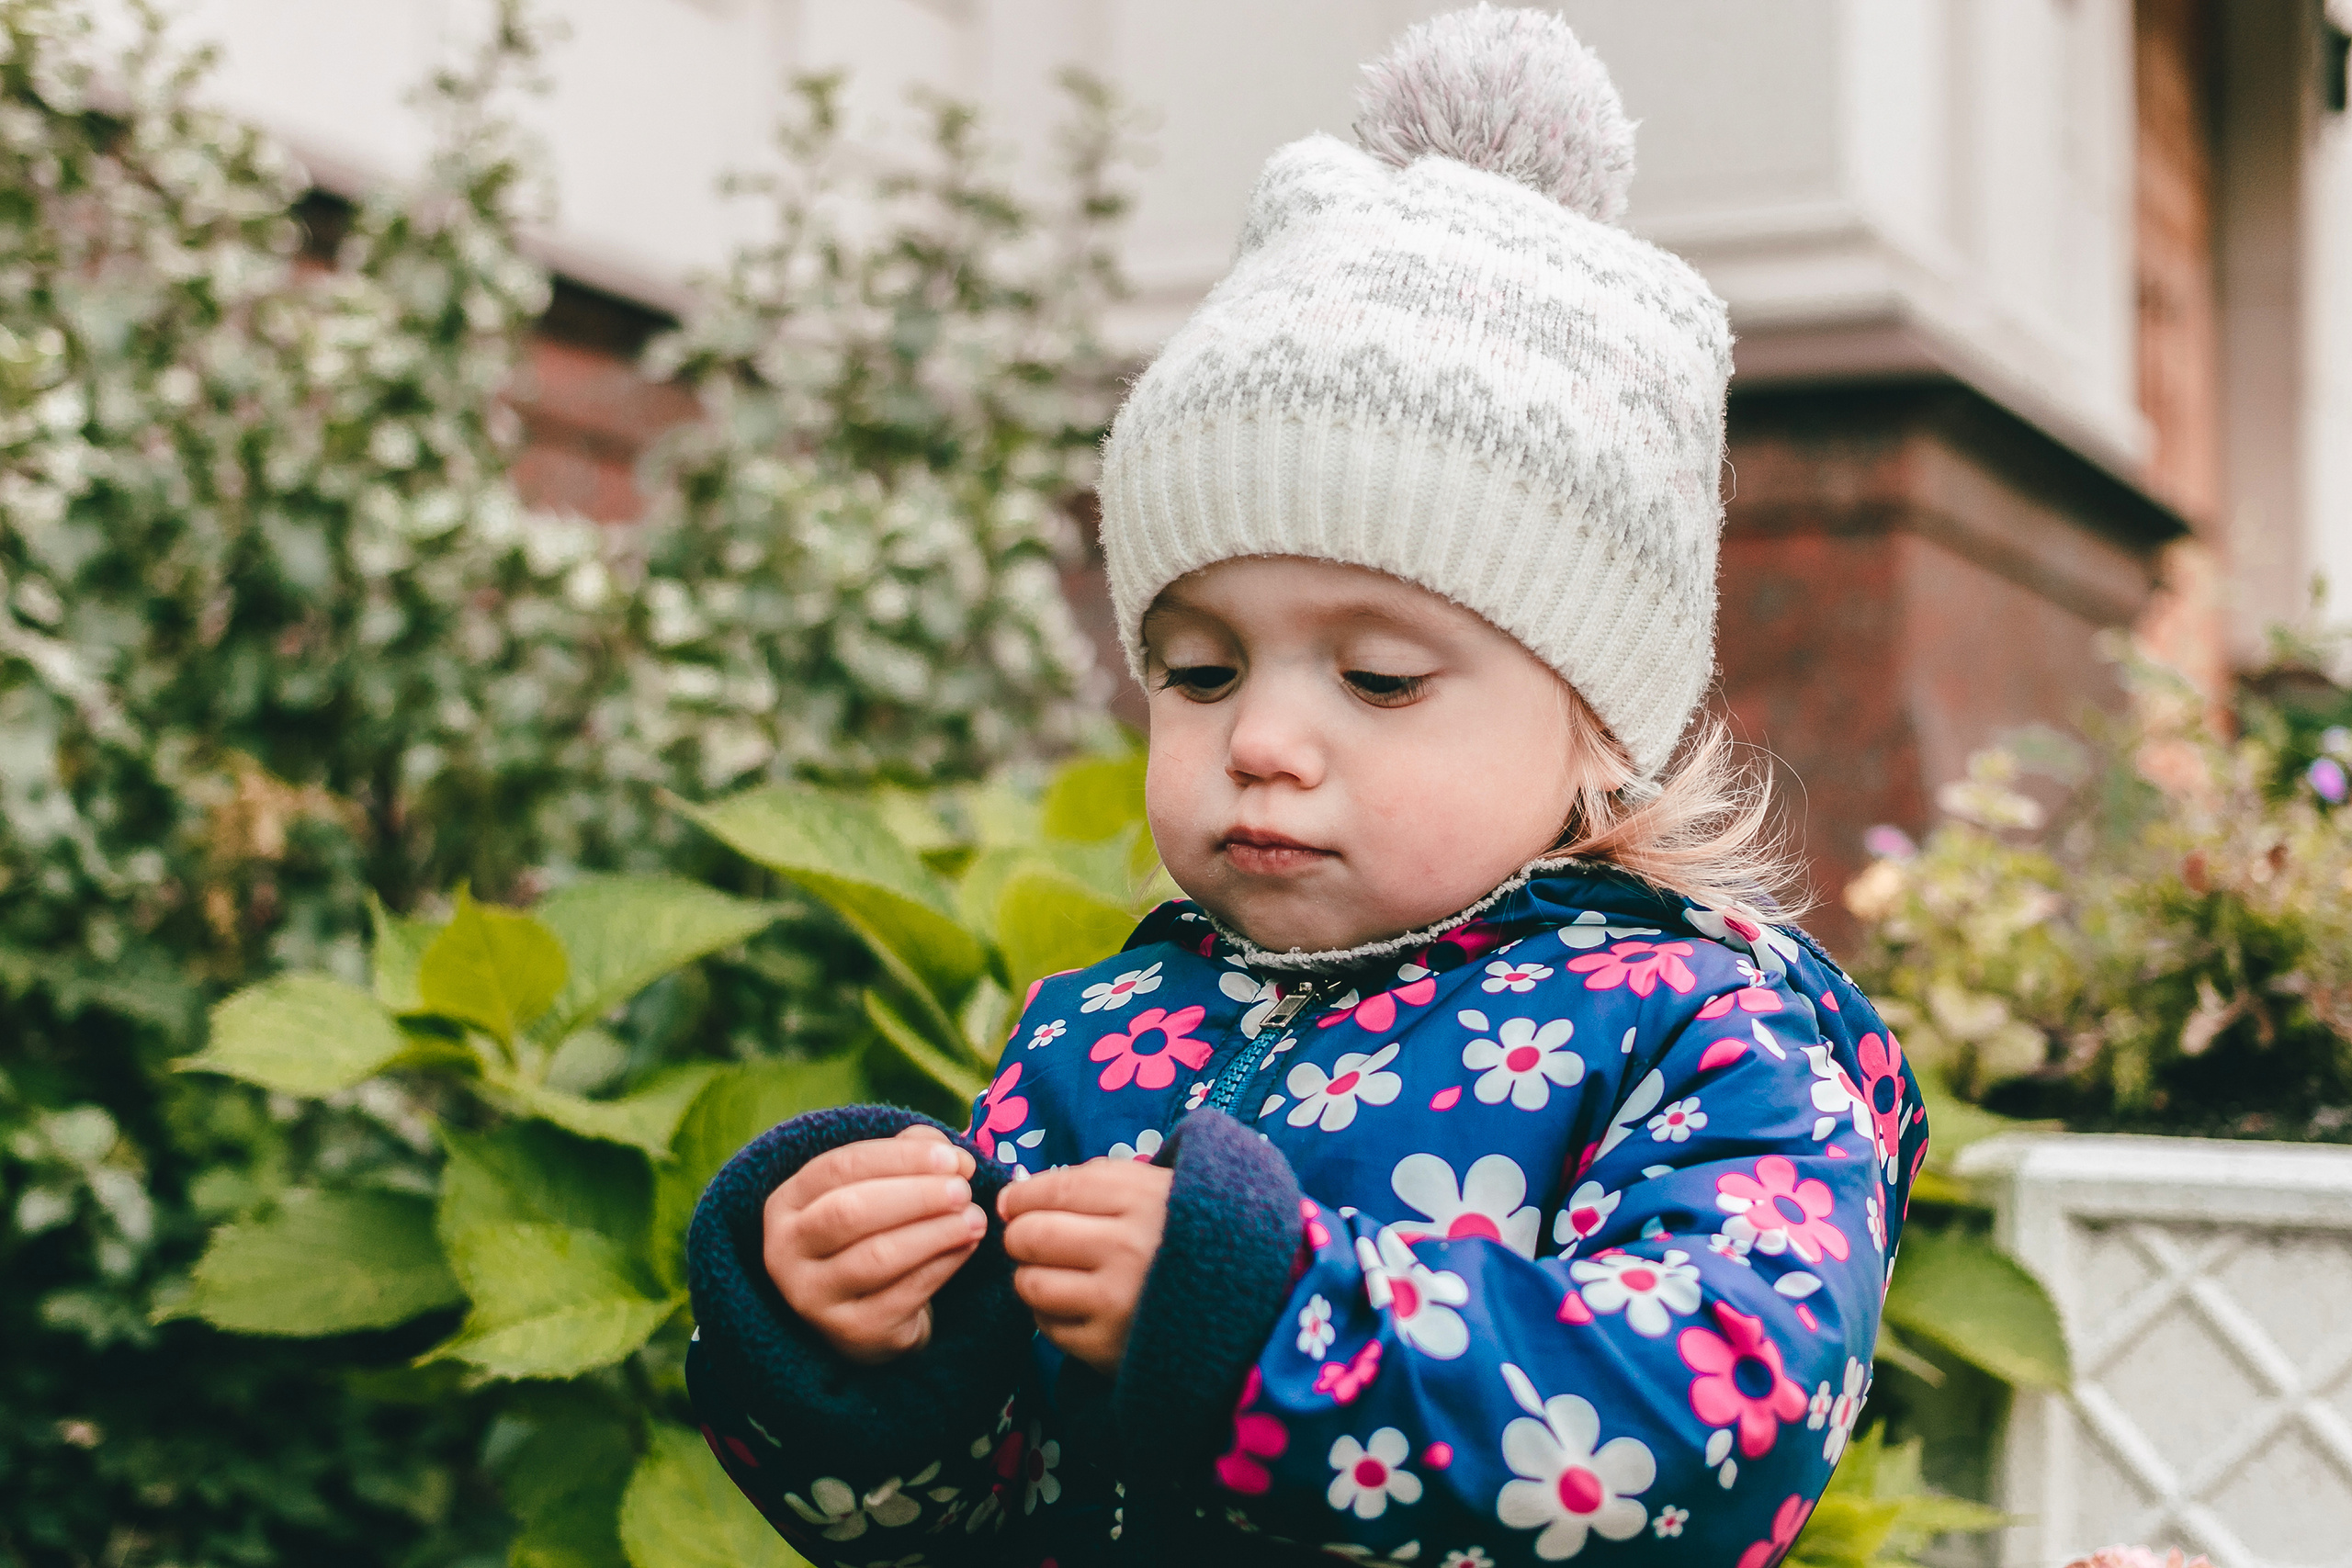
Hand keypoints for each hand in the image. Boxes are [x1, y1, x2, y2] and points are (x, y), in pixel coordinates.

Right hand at [762, 1125, 986, 1364]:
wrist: (867, 1316)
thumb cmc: (872, 1234)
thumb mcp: (878, 1188)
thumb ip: (909, 1158)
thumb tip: (955, 1158)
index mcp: (787, 1204)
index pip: (839, 1167)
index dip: (899, 1158)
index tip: (950, 1157)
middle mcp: (786, 1252)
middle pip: (850, 1211)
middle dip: (916, 1195)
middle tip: (963, 1190)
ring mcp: (814, 1298)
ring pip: (878, 1256)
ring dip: (935, 1231)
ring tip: (974, 1218)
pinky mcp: (853, 1332)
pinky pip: (904, 1293)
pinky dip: (943, 1264)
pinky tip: (967, 1245)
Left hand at [998, 1156, 1171, 1374]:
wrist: (1243, 1306)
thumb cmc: (1184, 1237)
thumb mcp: (1156, 1190)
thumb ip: (1095, 1181)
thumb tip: (1021, 1193)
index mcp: (1143, 1201)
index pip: (1055, 1189)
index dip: (1021, 1196)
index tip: (1012, 1203)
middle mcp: (1130, 1249)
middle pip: (1032, 1236)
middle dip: (1019, 1236)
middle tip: (1028, 1239)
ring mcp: (1118, 1302)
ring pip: (1031, 1283)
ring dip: (1031, 1276)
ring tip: (1052, 1272)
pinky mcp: (1108, 1347)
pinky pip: (1046, 1326)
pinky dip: (1049, 1313)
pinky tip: (1075, 1304)